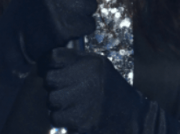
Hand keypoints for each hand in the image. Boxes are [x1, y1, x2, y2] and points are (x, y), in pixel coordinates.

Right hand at [11, 0, 96, 61]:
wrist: (15, 36)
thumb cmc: (30, 5)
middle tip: (66, 1)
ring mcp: (59, 6)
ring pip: (92, 3)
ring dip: (82, 11)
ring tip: (65, 14)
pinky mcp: (65, 27)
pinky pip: (89, 23)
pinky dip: (81, 27)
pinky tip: (67, 26)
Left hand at [44, 48, 179, 133]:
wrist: (131, 116)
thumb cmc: (111, 88)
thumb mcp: (99, 65)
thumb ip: (76, 60)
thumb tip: (47, 60)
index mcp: (91, 63)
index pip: (54, 57)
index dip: (48, 63)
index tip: (51, 69)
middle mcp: (87, 79)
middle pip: (49, 79)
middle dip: (53, 85)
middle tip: (62, 89)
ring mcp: (85, 102)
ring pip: (51, 100)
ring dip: (56, 104)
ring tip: (69, 103)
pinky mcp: (82, 122)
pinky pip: (56, 118)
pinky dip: (61, 119)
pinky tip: (73, 115)